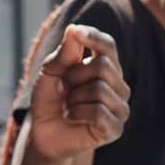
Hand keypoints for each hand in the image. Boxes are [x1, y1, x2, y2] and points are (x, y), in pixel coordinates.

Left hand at [25, 25, 130, 160]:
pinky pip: (99, 112)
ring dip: (74, 98)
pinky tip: (72, 117)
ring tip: (69, 106)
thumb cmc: (50, 101)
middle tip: (64, 89)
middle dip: (74, 76)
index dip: (94, 37)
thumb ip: (63, 54)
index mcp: (105, 67)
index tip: (76, 32)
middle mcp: (118, 85)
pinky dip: (77, 113)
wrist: (44, 134)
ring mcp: (120, 107)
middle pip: (103, 65)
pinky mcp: (116, 128)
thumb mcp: (50, 73)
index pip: (108, 45)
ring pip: (99, 89)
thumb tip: (75, 30)